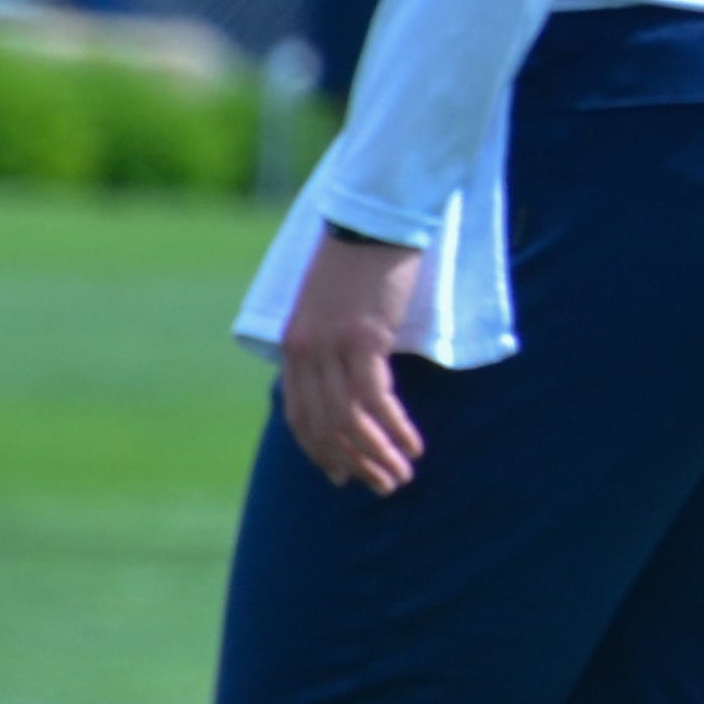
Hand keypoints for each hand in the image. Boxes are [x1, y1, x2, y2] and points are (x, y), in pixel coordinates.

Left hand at [280, 232, 428, 494]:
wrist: (375, 218)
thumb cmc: (362, 259)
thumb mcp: (332, 306)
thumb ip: (331, 341)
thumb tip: (347, 378)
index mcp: (292, 345)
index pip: (297, 414)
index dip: (319, 451)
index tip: (342, 475)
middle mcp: (304, 351)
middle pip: (321, 425)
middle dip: (351, 462)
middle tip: (380, 486)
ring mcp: (332, 345)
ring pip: (347, 420)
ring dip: (375, 454)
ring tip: (400, 476)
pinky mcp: (364, 337)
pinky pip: (374, 398)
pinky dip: (393, 427)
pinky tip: (411, 444)